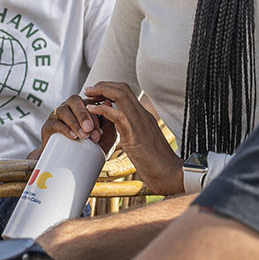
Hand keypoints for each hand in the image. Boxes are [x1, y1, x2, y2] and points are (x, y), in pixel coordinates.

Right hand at [40, 93, 114, 152]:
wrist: (71, 162)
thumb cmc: (90, 147)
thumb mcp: (104, 137)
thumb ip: (109, 123)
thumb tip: (109, 105)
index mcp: (83, 106)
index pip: (89, 102)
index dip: (95, 115)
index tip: (99, 133)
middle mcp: (69, 107)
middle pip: (74, 101)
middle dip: (83, 114)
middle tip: (90, 129)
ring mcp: (57, 115)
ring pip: (64, 110)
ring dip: (74, 122)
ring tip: (83, 135)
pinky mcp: (48, 126)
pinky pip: (55, 123)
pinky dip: (64, 129)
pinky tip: (72, 136)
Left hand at [82, 81, 183, 195]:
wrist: (169, 173)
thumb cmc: (157, 163)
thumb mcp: (144, 142)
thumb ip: (134, 132)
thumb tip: (124, 131)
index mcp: (144, 116)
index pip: (127, 92)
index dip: (110, 88)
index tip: (97, 92)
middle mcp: (142, 115)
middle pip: (123, 88)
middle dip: (104, 85)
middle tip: (89, 90)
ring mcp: (139, 123)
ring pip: (121, 95)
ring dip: (101, 92)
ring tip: (88, 95)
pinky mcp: (134, 135)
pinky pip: (117, 115)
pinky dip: (102, 110)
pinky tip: (92, 111)